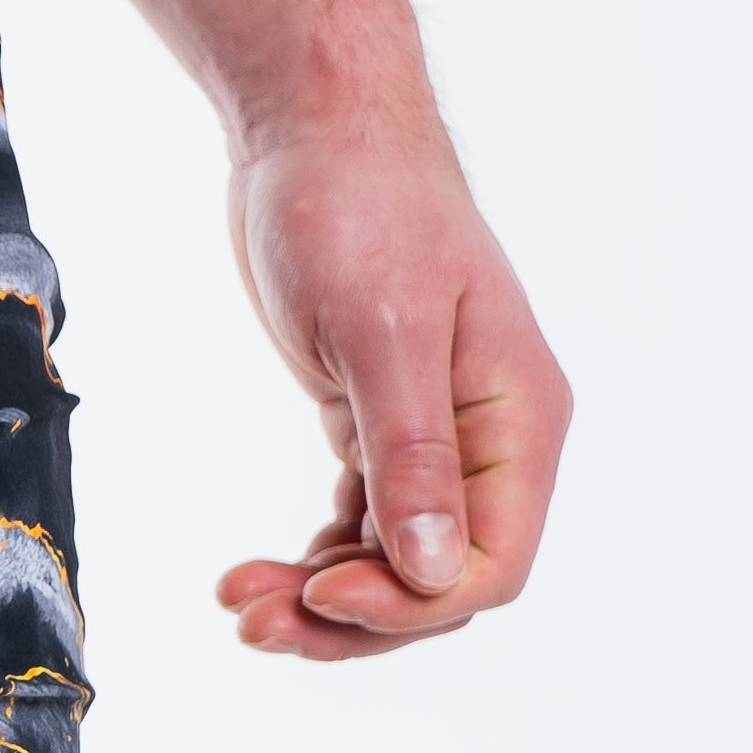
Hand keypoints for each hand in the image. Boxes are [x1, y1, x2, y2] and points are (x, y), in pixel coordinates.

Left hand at [215, 122, 569, 661]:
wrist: (316, 131)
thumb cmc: (358, 208)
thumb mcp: (383, 331)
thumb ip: (412, 454)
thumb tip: (432, 570)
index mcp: (518, 421)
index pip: (491, 563)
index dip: (410, 603)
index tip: (319, 592)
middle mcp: (490, 439)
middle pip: (438, 579)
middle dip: (351, 615)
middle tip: (249, 621)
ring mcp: (435, 434)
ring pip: (394, 560)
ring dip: (320, 594)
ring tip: (235, 599)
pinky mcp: (377, 421)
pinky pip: (363, 522)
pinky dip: (317, 555)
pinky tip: (257, 568)